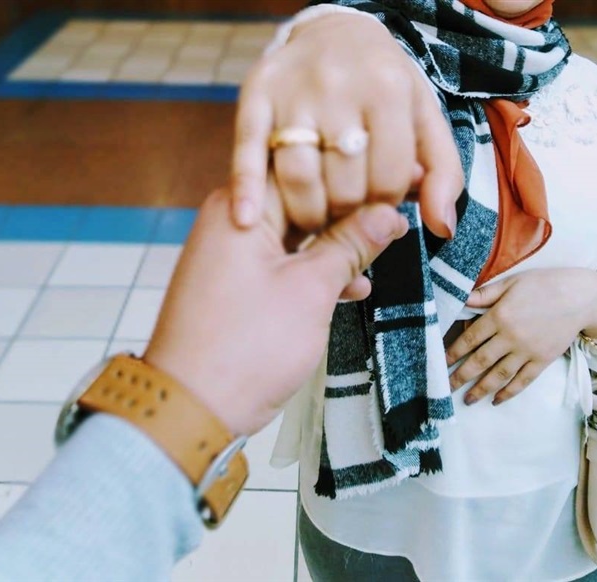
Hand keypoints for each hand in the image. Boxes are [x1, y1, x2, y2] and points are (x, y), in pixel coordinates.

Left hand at [144, 188, 407, 434]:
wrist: (191, 406)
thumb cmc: (247, 346)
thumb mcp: (311, 290)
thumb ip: (352, 244)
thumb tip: (390, 215)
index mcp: (242, 206)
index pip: (310, 168)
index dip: (360, 173)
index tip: (405, 178)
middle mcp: (233, 219)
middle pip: (305, 199)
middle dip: (353, 210)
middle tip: (401, 211)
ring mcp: (232, 253)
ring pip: (297, 234)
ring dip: (339, 246)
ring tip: (385, 251)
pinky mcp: (236, 284)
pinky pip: (283, 264)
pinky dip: (314, 272)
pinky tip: (353, 286)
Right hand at [230, 13, 461, 237]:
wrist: (335, 31)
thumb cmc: (385, 86)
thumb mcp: (424, 119)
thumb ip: (443, 172)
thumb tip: (443, 228)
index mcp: (388, 89)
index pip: (387, 180)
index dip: (384, 207)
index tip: (376, 207)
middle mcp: (339, 85)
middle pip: (343, 184)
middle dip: (346, 215)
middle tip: (344, 219)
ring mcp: (293, 91)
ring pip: (298, 176)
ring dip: (307, 215)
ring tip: (314, 221)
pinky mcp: (255, 95)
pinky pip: (247, 150)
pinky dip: (246, 189)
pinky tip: (245, 220)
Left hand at [446, 269, 596, 405]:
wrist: (582, 297)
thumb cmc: (543, 285)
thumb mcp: (511, 283)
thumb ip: (484, 294)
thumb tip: (460, 299)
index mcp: (499, 316)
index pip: (469, 339)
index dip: (453, 353)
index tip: (440, 363)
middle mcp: (511, 336)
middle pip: (480, 361)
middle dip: (460, 376)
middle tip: (445, 388)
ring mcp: (528, 351)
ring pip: (499, 375)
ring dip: (481, 389)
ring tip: (467, 399)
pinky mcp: (543, 360)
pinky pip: (523, 380)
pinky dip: (509, 392)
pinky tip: (496, 400)